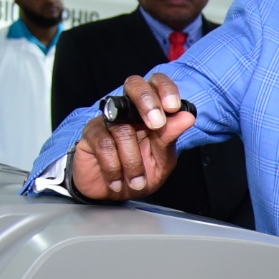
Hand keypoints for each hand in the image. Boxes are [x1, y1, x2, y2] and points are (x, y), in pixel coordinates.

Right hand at [69, 73, 192, 199]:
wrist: (112, 194)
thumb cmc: (139, 173)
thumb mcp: (162, 159)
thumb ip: (171, 137)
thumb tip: (187, 117)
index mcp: (151, 111)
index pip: (158, 84)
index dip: (166, 89)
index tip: (173, 106)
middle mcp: (128, 110)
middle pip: (135, 86)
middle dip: (148, 102)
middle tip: (156, 124)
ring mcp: (108, 119)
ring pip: (123, 128)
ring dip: (133, 161)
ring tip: (137, 181)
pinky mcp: (91, 134)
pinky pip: (105, 145)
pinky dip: (115, 168)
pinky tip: (118, 181)